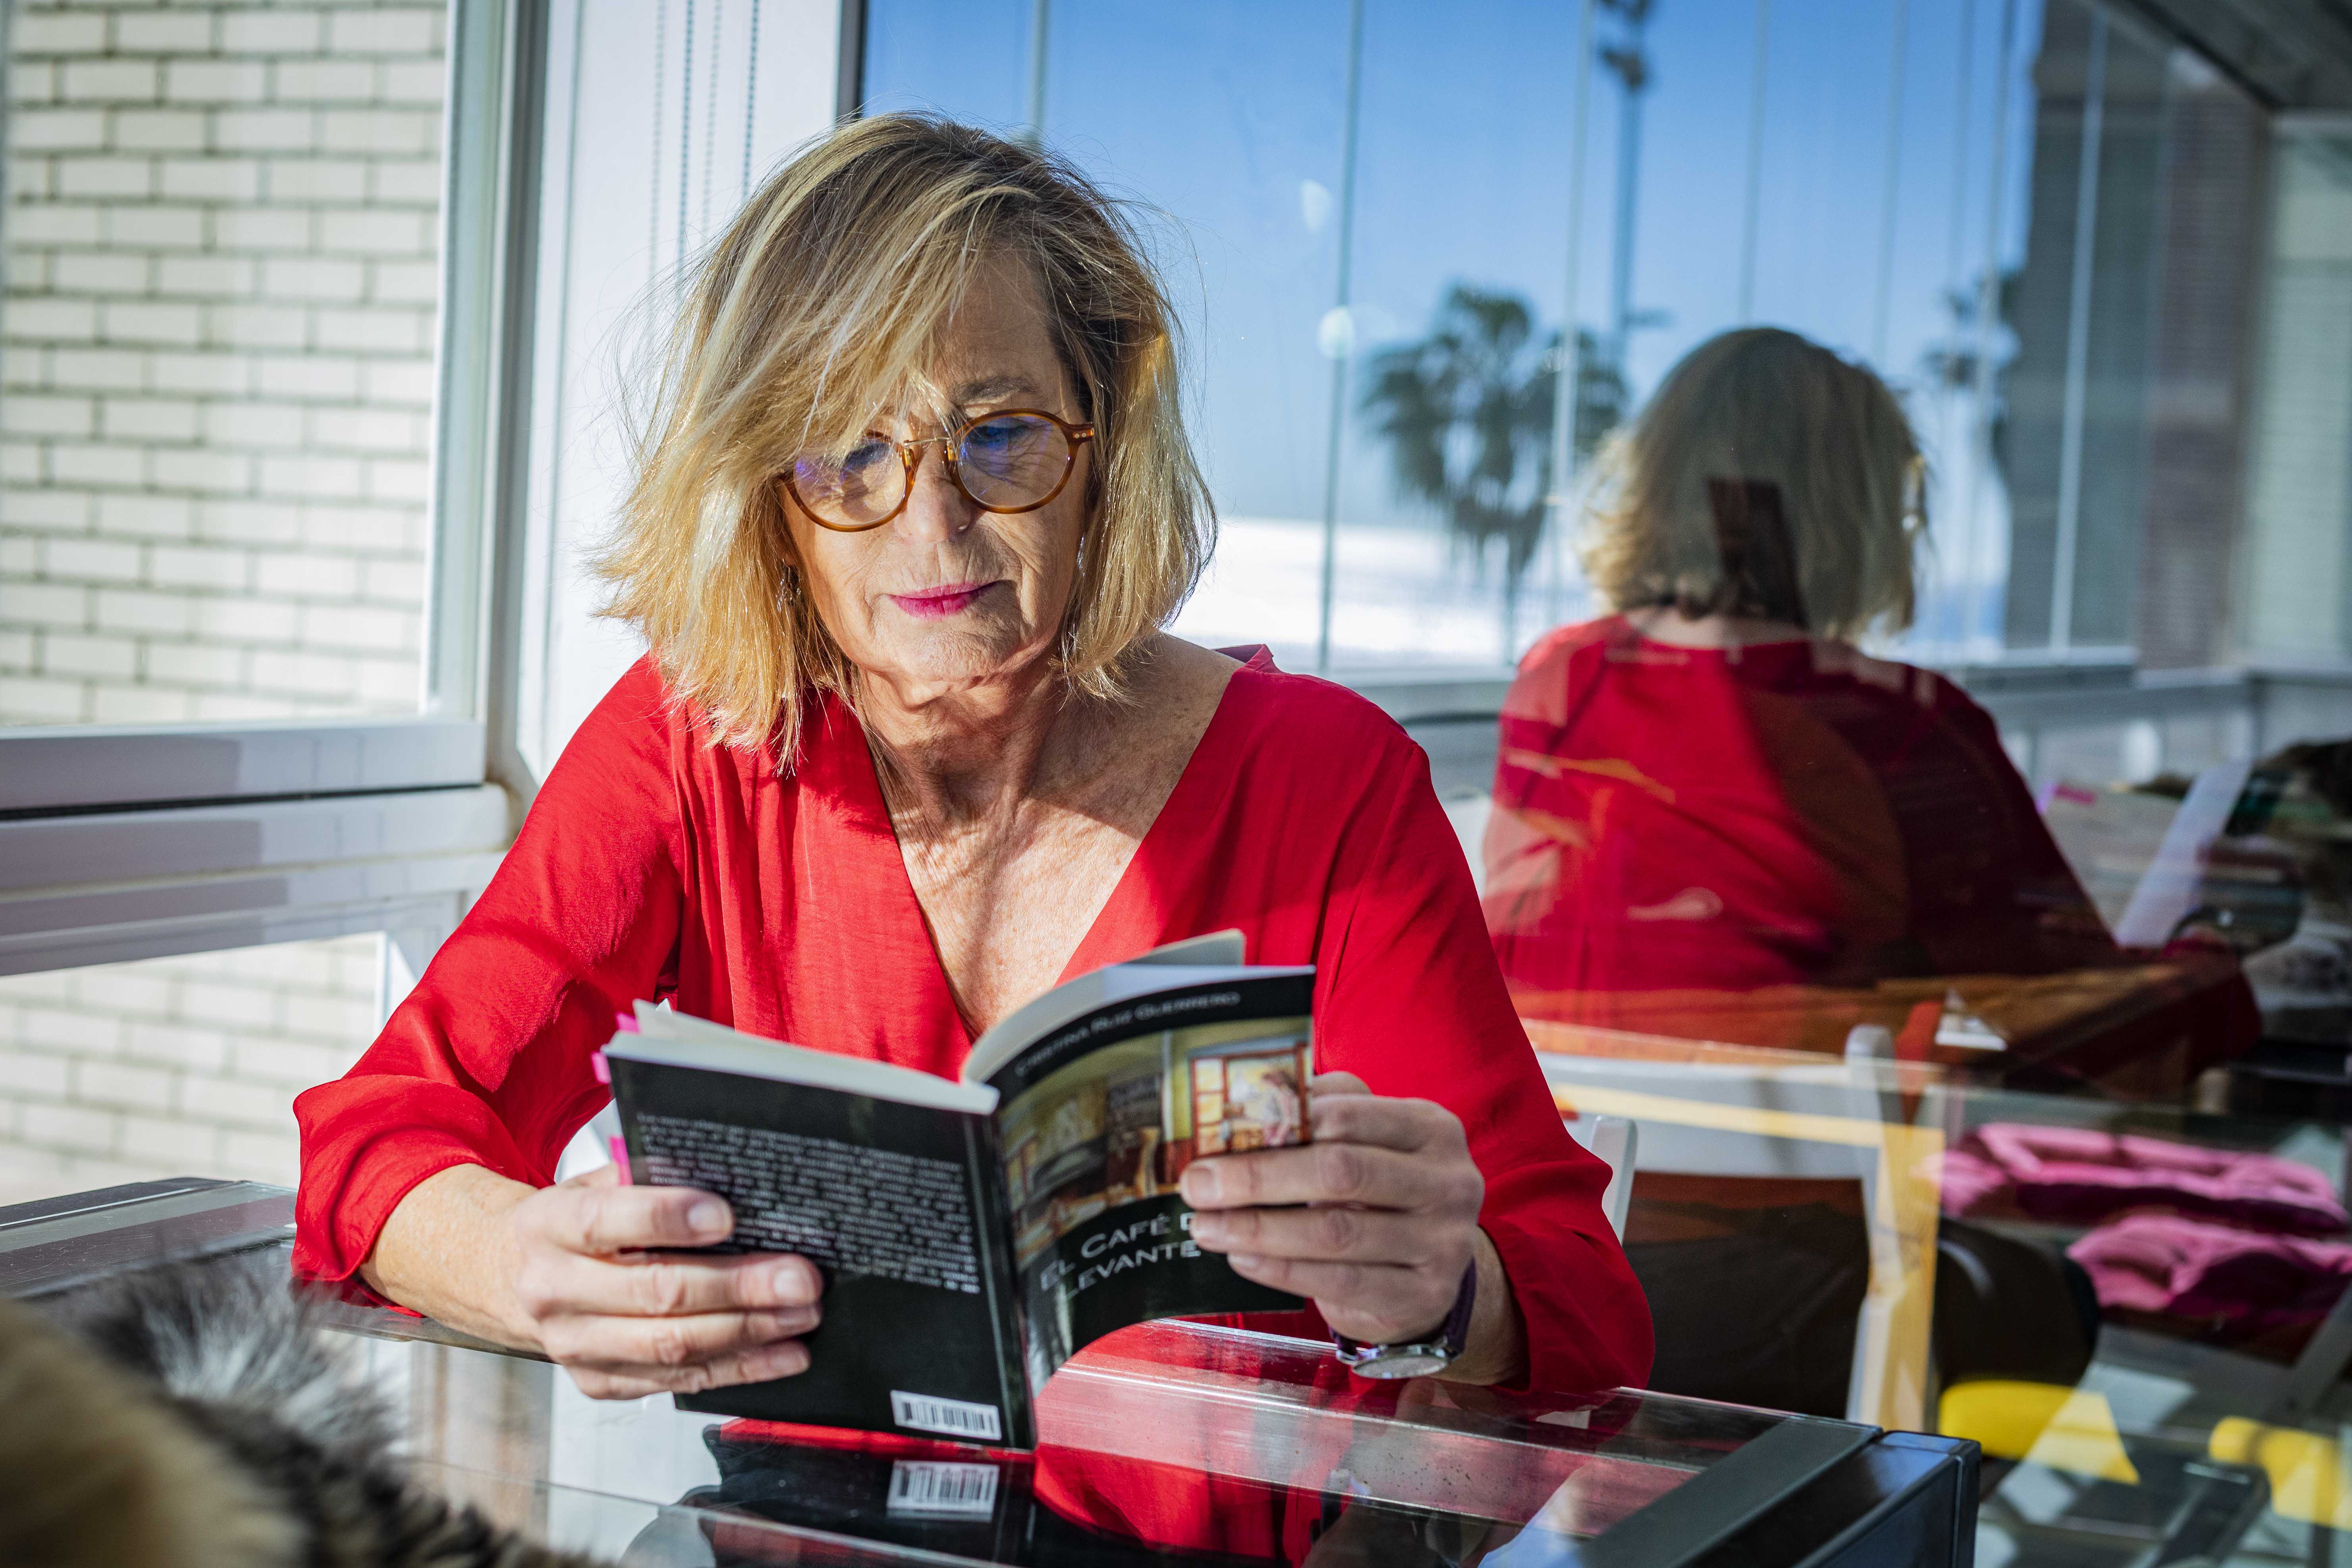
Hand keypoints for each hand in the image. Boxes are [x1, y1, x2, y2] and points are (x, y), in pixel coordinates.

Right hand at [505, 1164, 822, 1398]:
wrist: (508, 1277)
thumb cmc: (571, 1224)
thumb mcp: (596, 1185)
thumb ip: (649, 1180)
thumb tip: (734, 1183)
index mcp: (551, 1226)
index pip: (606, 1221)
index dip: (669, 1218)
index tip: (727, 1216)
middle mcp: (555, 1290)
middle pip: (655, 1292)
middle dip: (738, 1286)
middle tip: (798, 1277)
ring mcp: (575, 1344)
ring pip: (671, 1344)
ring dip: (748, 1331)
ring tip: (802, 1314)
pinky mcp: (598, 1381)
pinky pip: (677, 1380)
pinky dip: (738, 1369)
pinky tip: (780, 1354)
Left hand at [1180, 1071, 1483, 1346]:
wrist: (1429, 1271)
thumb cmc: (1382, 1191)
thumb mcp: (1367, 1142)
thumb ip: (1322, 1115)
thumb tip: (1242, 1104)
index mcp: (1430, 1128)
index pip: (1348, 1114)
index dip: (1279, 1123)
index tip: (1216, 1135)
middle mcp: (1448, 1182)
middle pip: (1341, 1171)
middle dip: (1258, 1177)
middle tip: (1199, 1184)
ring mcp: (1442, 1243)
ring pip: (1336, 1232)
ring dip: (1259, 1229)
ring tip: (1207, 1226)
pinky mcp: (1422, 1295)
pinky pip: (1340, 1282)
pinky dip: (1282, 1269)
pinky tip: (1242, 1258)